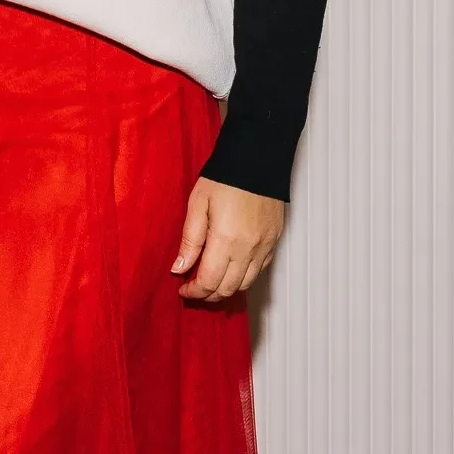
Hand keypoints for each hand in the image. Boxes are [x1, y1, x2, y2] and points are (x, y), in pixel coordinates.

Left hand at [172, 177, 285, 302]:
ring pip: (245, 284)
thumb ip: (189, 241)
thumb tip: (179, 268)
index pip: (209, 282)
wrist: (257, 159)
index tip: (183, 289)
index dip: (194, 292)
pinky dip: (244, 276)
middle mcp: (248, 249)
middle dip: (209, 294)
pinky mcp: (274, 240)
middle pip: (228, 289)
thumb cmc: (225, 178)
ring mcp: (264, 246)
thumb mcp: (197, 205)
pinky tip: (232, 269)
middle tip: (195, 288)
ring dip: (227, 289)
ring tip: (212, 281)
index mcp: (226, 240)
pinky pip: (260, 270)